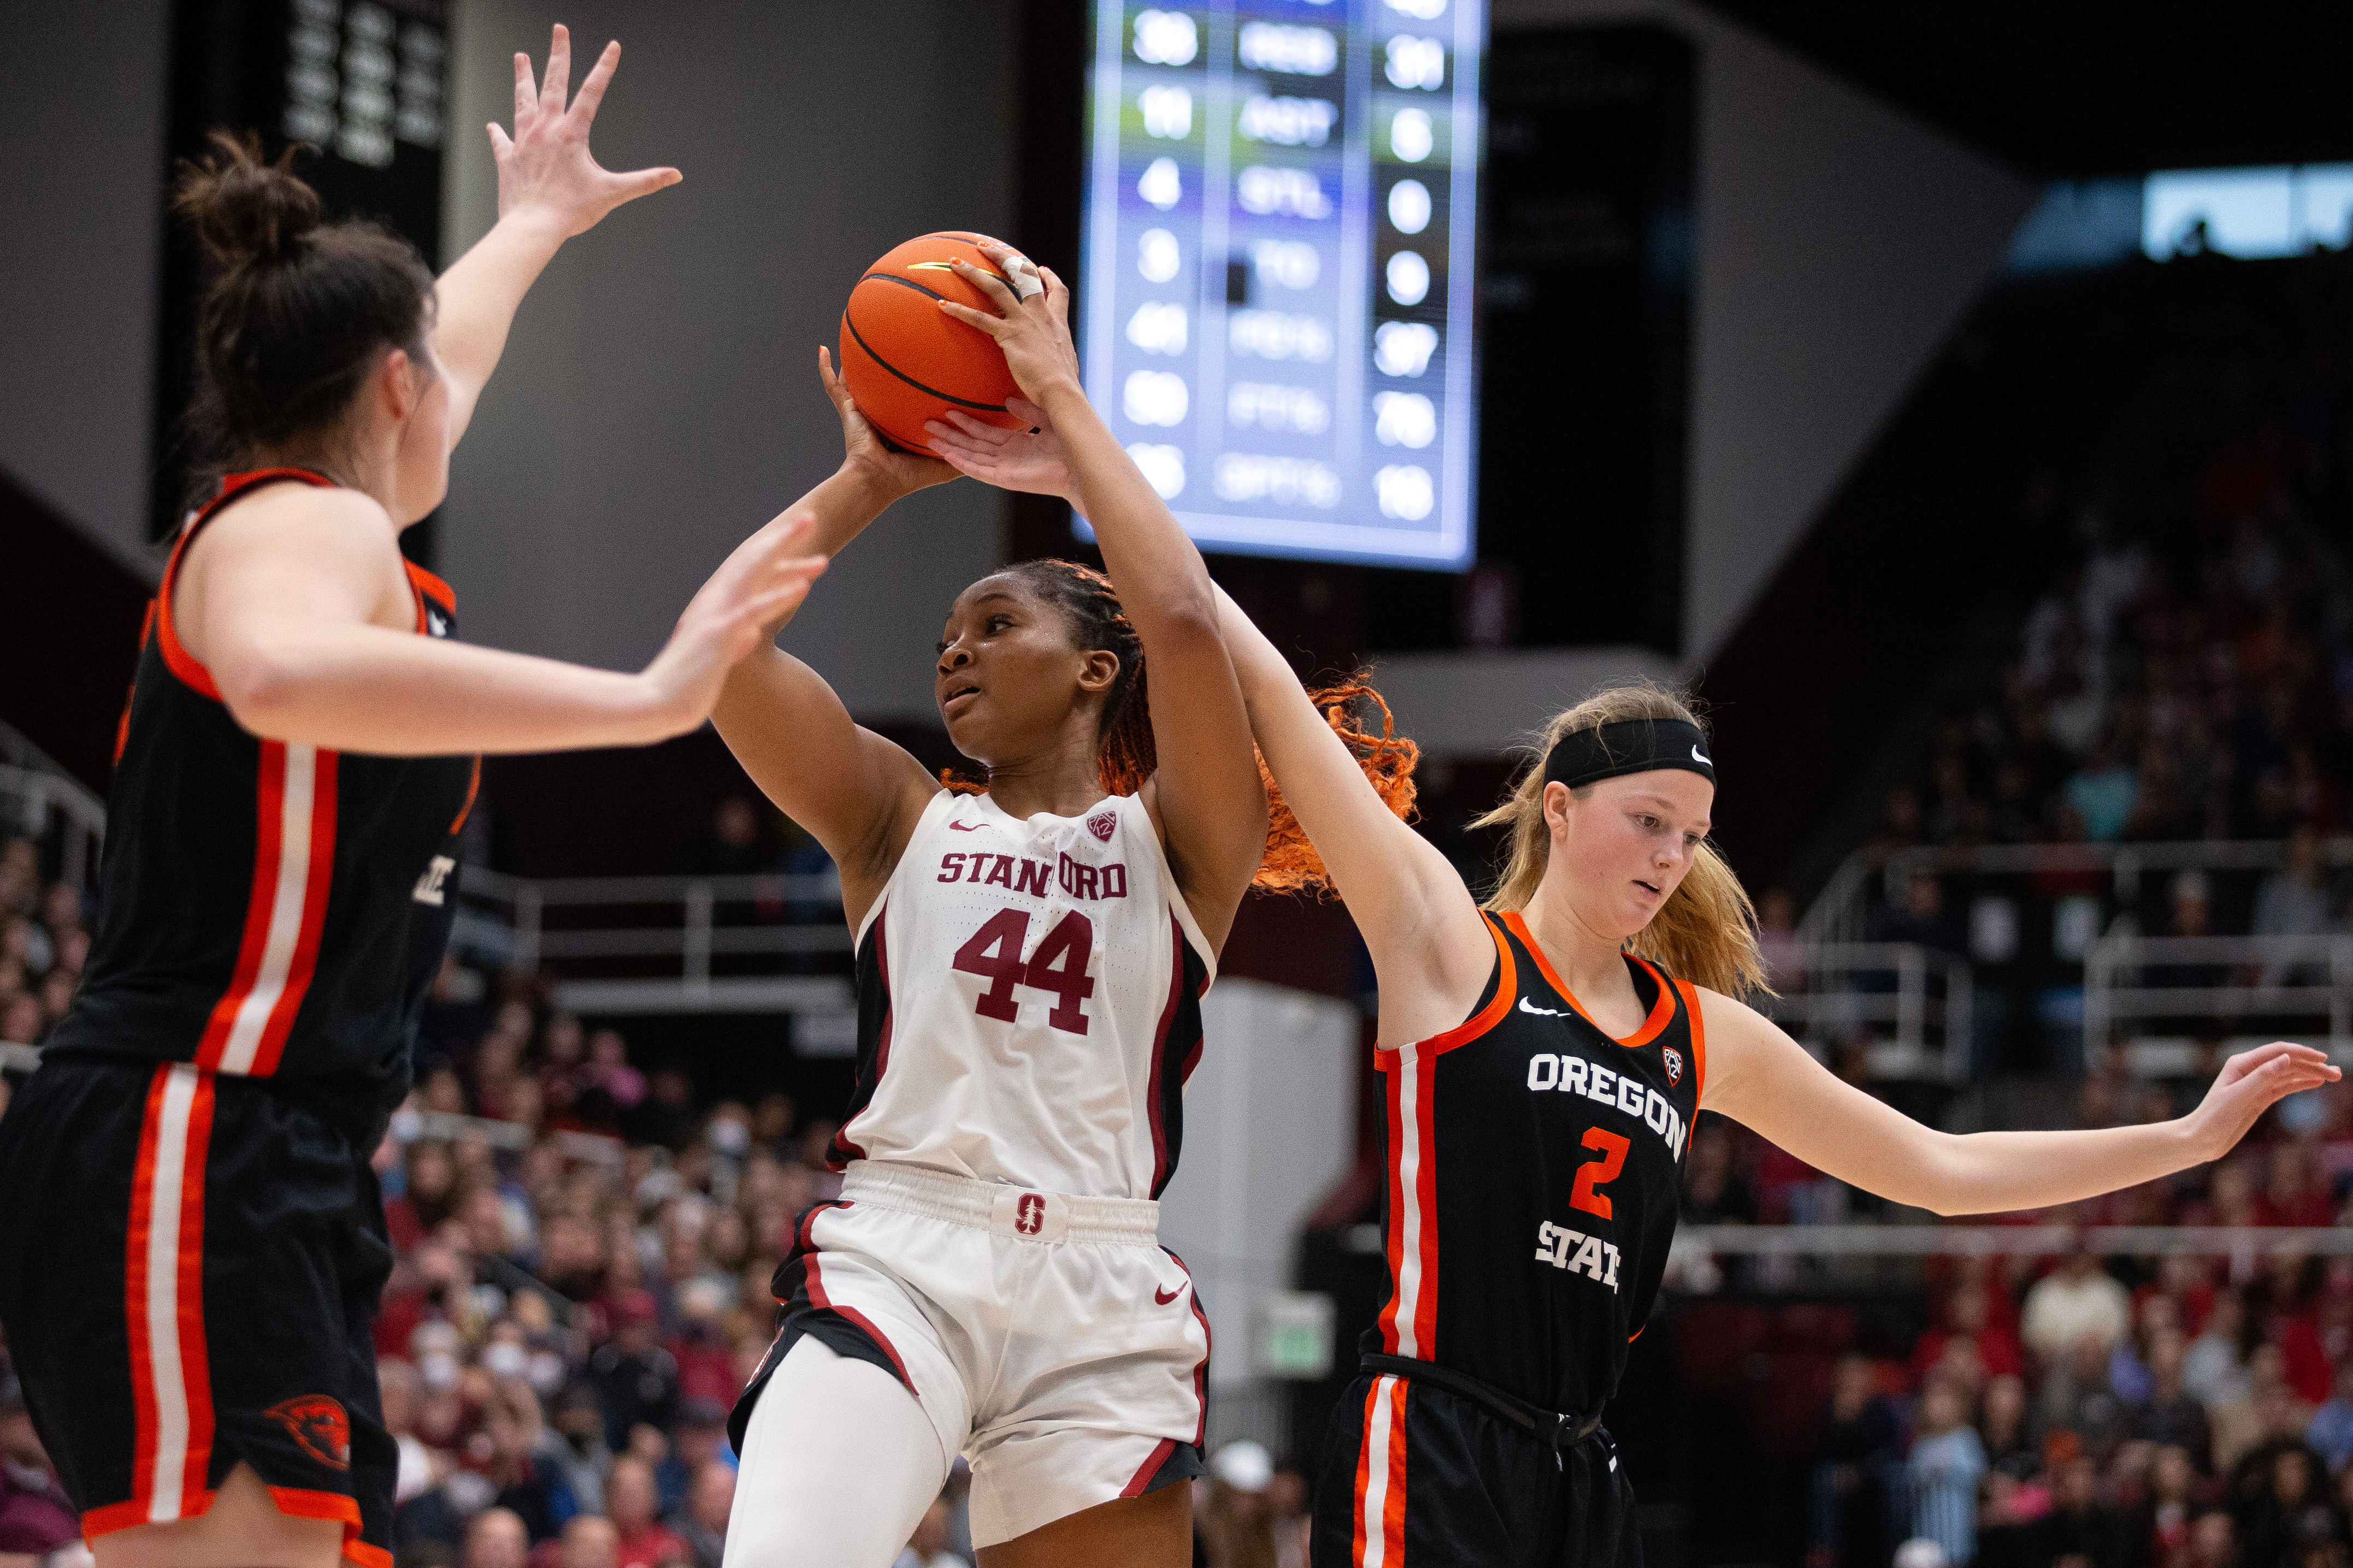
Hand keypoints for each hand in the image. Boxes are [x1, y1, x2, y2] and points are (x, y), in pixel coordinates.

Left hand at [490, 24, 680, 239]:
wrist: (532, 226)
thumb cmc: (571, 211)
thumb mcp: (612, 193)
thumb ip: (644, 181)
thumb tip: (675, 176)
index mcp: (572, 134)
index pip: (593, 92)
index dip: (605, 67)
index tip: (612, 46)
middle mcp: (545, 129)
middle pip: (552, 82)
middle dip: (558, 53)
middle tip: (559, 29)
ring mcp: (524, 141)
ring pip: (523, 100)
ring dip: (523, 77)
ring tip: (521, 57)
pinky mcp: (508, 158)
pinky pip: (502, 140)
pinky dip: (499, 132)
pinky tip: (493, 124)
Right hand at [642, 514, 827, 733]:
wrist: (657, 706)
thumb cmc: (686, 685)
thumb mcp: (716, 659)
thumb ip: (734, 642)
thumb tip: (752, 634)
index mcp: (715, 605)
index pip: (749, 569)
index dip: (775, 551)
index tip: (801, 539)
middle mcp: (715, 601)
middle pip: (752, 560)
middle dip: (782, 538)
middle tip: (811, 518)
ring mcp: (716, 615)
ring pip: (754, 576)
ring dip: (788, 560)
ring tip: (821, 554)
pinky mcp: (718, 636)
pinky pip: (751, 611)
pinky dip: (776, 597)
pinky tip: (802, 587)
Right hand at [820, 346, 955, 500]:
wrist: (879, 480)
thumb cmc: (910, 476)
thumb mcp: (945, 464)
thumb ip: (967, 451)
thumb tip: (996, 443)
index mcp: (902, 425)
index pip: (911, 400)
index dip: (918, 384)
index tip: (931, 361)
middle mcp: (882, 414)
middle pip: (885, 385)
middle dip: (888, 367)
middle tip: (895, 340)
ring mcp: (863, 410)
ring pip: (858, 380)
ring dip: (856, 362)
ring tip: (855, 336)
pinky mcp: (848, 409)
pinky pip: (834, 387)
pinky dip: (825, 370)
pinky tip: (822, 350)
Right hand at [924, 398, 1073, 499]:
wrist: (1081, 465)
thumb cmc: (1071, 444)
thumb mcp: (1045, 419)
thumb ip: (1027, 411)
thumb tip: (1007, 400)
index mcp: (1017, 445)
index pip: (985, 433)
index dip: (966, 422)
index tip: (949, 411)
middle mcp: (1008, 457)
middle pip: (972, 444)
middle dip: (950, 434)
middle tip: (928, 424)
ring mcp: (1005, 469)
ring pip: (970, 457)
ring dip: (950, 448)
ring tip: (929, 438)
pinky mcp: (1005, 479)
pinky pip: (978, 471)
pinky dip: (962, 463)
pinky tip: (947, 454)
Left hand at [939, 241, 1080, 405]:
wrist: (1061, 392)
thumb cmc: (1063, 391)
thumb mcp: (1064, 373)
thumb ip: (1050, 369)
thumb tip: (1037, 385)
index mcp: (1058, 324)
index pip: (1057, 292)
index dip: (1049, 277)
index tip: (1041, 268)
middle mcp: (1042, 316)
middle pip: (1024, 275)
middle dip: (1005, 258)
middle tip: (987, 247)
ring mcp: (1024, 323)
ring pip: (997, 288)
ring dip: (975, 273)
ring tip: (955, 262)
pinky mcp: (1009, 335)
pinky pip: (979, 319)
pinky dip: (960, 311)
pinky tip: (942, 305)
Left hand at [2187, 1041, 2339, 1160]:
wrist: (2201, 1139)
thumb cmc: (2213, 1118)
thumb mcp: (2238, 1097)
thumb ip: (2261, 1078)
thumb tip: (2285, 1059)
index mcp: (2241, 1064)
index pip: (2277, 1052)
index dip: (2301, 1053)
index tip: (2323, 1058)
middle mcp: (2249, 1071)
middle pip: (2286, 1063)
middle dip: (2311, 1065)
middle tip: (2337, 1073)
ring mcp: (2255, 1085)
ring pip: (2288, 1075)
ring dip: (2310, 1074)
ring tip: (2334, 1076)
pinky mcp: (2259, 1099)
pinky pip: (2284, 1087)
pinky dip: (2300, 1084)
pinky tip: (2316, 1082)